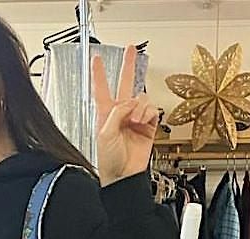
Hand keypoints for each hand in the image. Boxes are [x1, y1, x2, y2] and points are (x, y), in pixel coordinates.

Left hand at [93, 45, 159, 186]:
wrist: (123, 176)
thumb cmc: (109, 160)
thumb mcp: (105, 132)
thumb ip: (116, 112)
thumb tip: (130, 102)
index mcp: (105, 113)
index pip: (101, 88)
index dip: (99, 73)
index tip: (96, 59)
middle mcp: (121, 113)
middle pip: (125, 83)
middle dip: (128, 65)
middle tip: (131, 50)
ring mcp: (135, 119)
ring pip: (141, 98)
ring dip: (139, 106)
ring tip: (135, 120)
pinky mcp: (148, 126)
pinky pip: (152, 110)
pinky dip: (148, 113)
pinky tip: (143, 121)